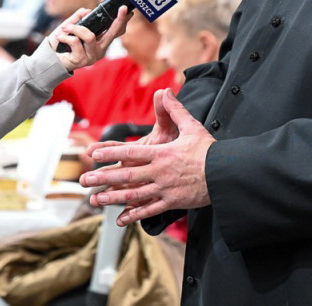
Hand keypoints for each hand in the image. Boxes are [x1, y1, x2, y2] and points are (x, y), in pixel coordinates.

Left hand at [49, 6, 130, 72]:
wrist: (50, 58)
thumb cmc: (63, 43)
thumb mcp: (71, 27)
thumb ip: (79, 17)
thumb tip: (88, 10)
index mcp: (100, 41)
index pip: (116, 32)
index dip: (123, 21)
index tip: (128, 11)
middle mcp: (100, 49)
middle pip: (113, 33)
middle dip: (118, 20)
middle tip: (122, 9)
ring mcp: (92, 56)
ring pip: (90, 36)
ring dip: (75, 28)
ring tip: (65, 27)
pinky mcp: (82, 60)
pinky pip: (76, 42)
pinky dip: (66, 36)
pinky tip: (60, 37)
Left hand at [78, 89, 214, 225]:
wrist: (226, 175)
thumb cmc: (209, 151)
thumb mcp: (192, 126)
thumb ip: (175, 110)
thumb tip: (165, 91)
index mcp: (161, 153)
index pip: (131, 152)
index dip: (110, 153)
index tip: (93, 155)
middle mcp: (159, 172)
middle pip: (127, 175)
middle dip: (103, 177)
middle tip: (85, 180)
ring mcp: (164, 189)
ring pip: (134, 195)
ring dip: (113, 198)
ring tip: (95, 200)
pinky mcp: (172, 203)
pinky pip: (150, 210)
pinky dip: (134, 216)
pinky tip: (121, 220)